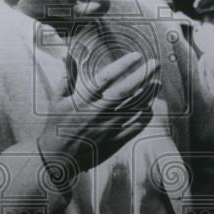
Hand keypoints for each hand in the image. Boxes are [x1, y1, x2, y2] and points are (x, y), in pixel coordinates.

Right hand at [38, 50, 160, 176]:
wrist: (58, 158)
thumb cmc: (57, 125)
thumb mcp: (58, 100)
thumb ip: (67, 77)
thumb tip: (70, 54)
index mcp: (82, 100)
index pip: (105, 78)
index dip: (122, 65)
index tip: (136, 56)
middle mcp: (96, 113)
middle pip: (124, 91)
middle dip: (142, 75)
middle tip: (155, 64)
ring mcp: (107, 128)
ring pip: (133, 108)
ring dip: (147, 94)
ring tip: (156, 83)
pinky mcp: (114, 142)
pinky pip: (135, 127)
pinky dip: (145, 115)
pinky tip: (149, 106)